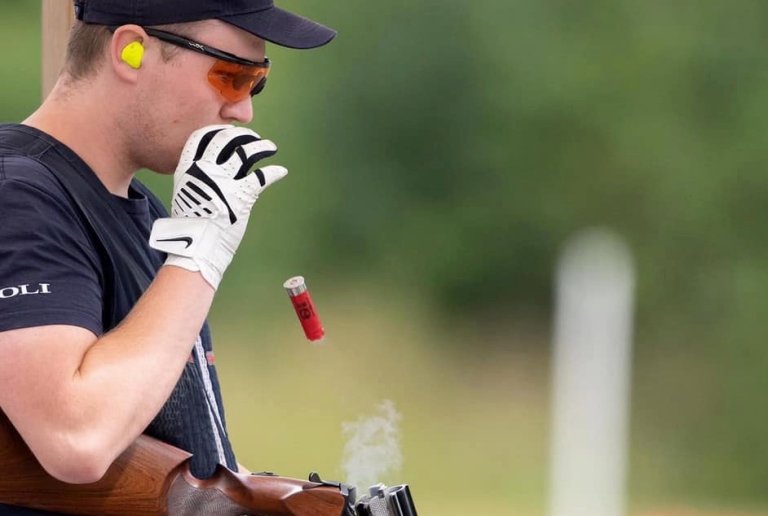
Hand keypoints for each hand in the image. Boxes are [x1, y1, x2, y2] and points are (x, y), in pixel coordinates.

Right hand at [149, 125, 286, 288]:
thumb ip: (195, 178)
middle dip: (243, 135)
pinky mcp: (243, 194)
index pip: (203, 137)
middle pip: (227, 139)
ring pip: (247, 152)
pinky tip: (280, 171)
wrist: (195, 246)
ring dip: (262, 147)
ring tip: (270, 147)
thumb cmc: (190, 225)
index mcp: (188, 167)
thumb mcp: (183, 194)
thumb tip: (205, 170)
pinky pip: (263, 176)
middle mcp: (205, 169)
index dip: (218, 131)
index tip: (228, 132)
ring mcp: (225, 180)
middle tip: (252, 138)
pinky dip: (275, 171)